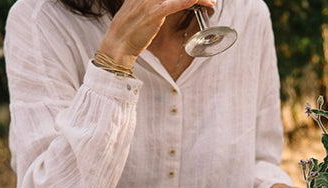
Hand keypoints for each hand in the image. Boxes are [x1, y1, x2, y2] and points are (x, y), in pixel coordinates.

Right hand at [98, 0, 215, 66]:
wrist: (118, 43)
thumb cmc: (130, 29)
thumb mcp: (140, 9)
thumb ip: (152, 3)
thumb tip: (169, 3)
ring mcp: (149, 2)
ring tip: (209, 1)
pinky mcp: (152, 14)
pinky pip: (171, 5)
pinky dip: (184, 2)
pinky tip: (194, 0)